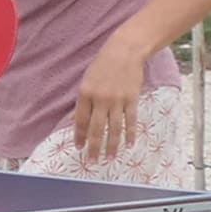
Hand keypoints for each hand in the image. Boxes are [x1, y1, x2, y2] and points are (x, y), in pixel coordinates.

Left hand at [69, 32, 151, 164]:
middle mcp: (100, 99)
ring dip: (111, 146)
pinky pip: (130, 121)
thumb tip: (78, 121)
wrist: (125, 51)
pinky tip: (129, 145)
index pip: (80, 120)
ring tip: (108, 158)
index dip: (79, 136)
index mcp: (85, 93)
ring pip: (114, 129)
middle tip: (92, 161)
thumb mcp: (87, 80)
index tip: (79, 148)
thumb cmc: (104, 65)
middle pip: (96, 129)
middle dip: (93, 147)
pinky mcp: (132, 99)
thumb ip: (85, 101)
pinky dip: (130, 134)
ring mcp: (117, 100)